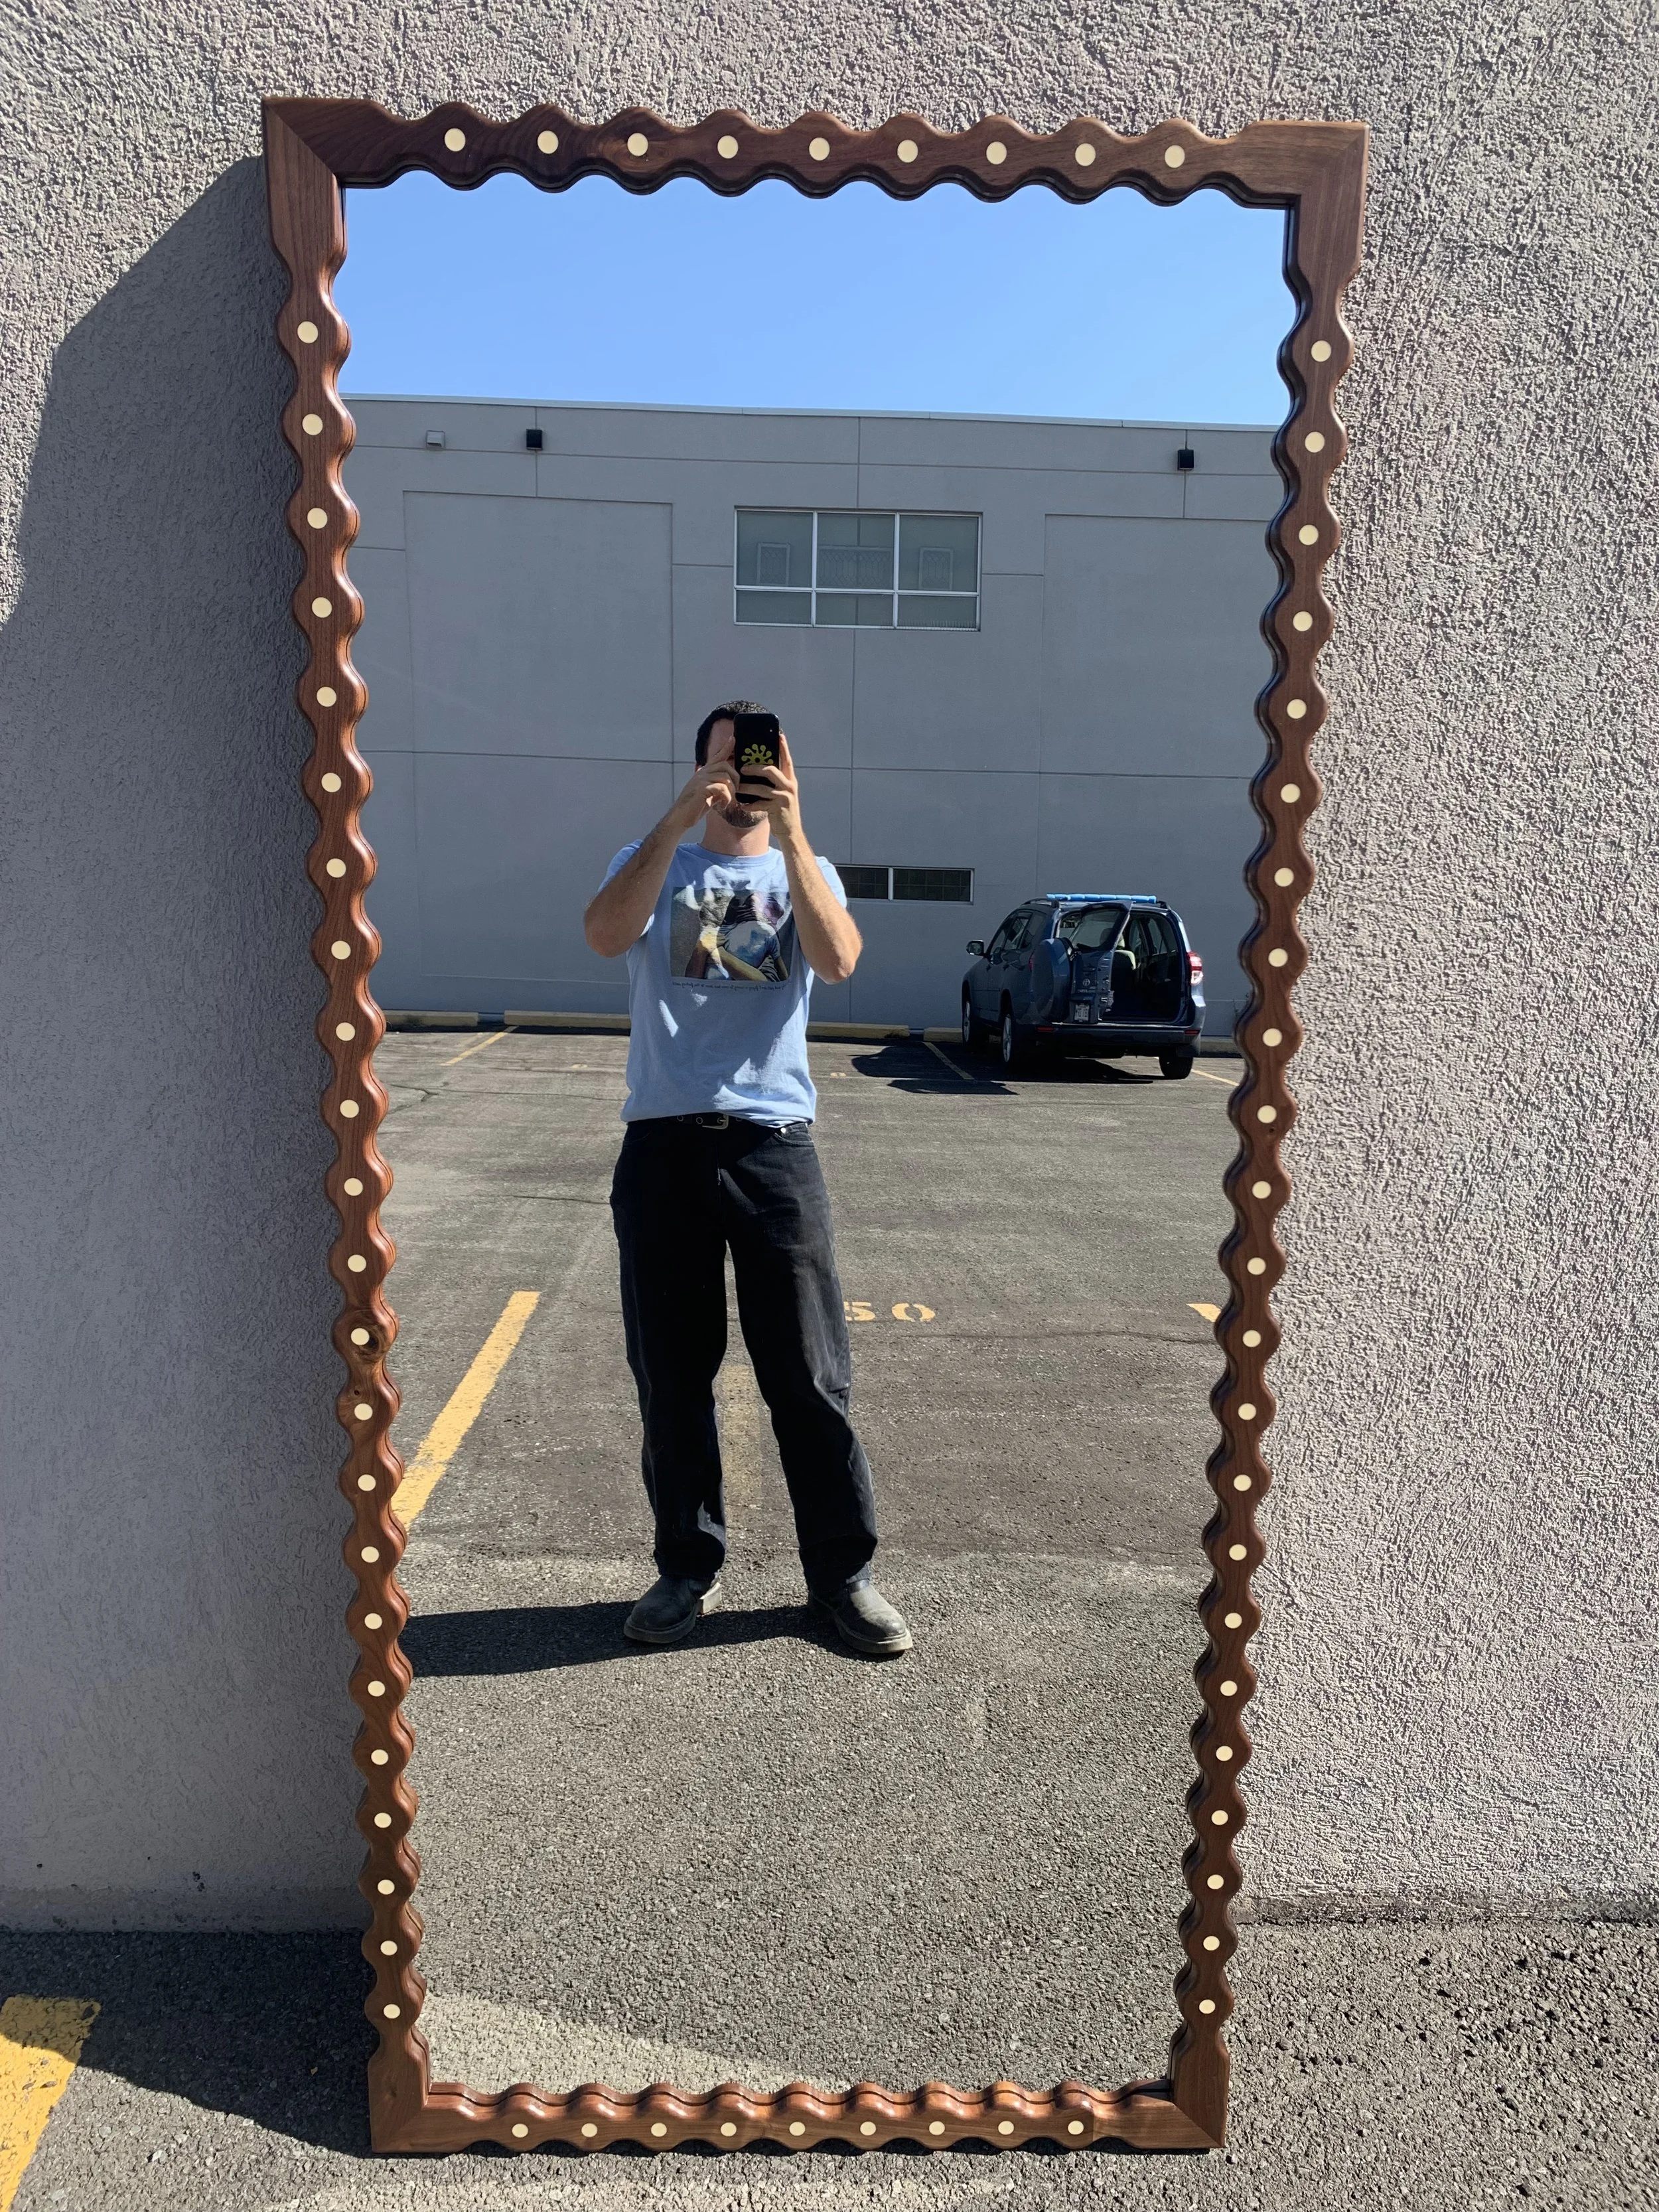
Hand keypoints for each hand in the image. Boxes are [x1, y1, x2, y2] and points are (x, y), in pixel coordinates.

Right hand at [670, 750, 739, 830]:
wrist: (680, 818)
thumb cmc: (694, 808)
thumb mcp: (709, 795)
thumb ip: (717, 787)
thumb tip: (729, 785)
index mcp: (703, 773)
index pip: (716, 757)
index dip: (726, 747)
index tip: (733, 738)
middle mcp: (702, 773)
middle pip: (725, 765)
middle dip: (735, 778)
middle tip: (736, 792)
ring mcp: (701, 779)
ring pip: (725, 777)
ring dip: (731, 791)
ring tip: (728, 802)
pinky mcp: (701, 788)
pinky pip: (722, 788)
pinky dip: (727, 798)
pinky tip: (723, 806)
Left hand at [739, 731, 804, 846]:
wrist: (791, 832)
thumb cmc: (782, 811)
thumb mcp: (781, 794)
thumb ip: (774, 783)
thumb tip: (758, 770)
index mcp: (790, 780)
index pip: (787, 760)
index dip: (783, 747)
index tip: (778, 735)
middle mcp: (789, 786)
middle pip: (771, 770)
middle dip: (754, 768)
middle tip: (742, 768)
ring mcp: (784, 797)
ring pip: (762, 788)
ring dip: (747, 787)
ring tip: (737, 787)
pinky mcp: (778, 808)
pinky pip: (760, 804)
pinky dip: (750, 805)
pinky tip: (743, 806)